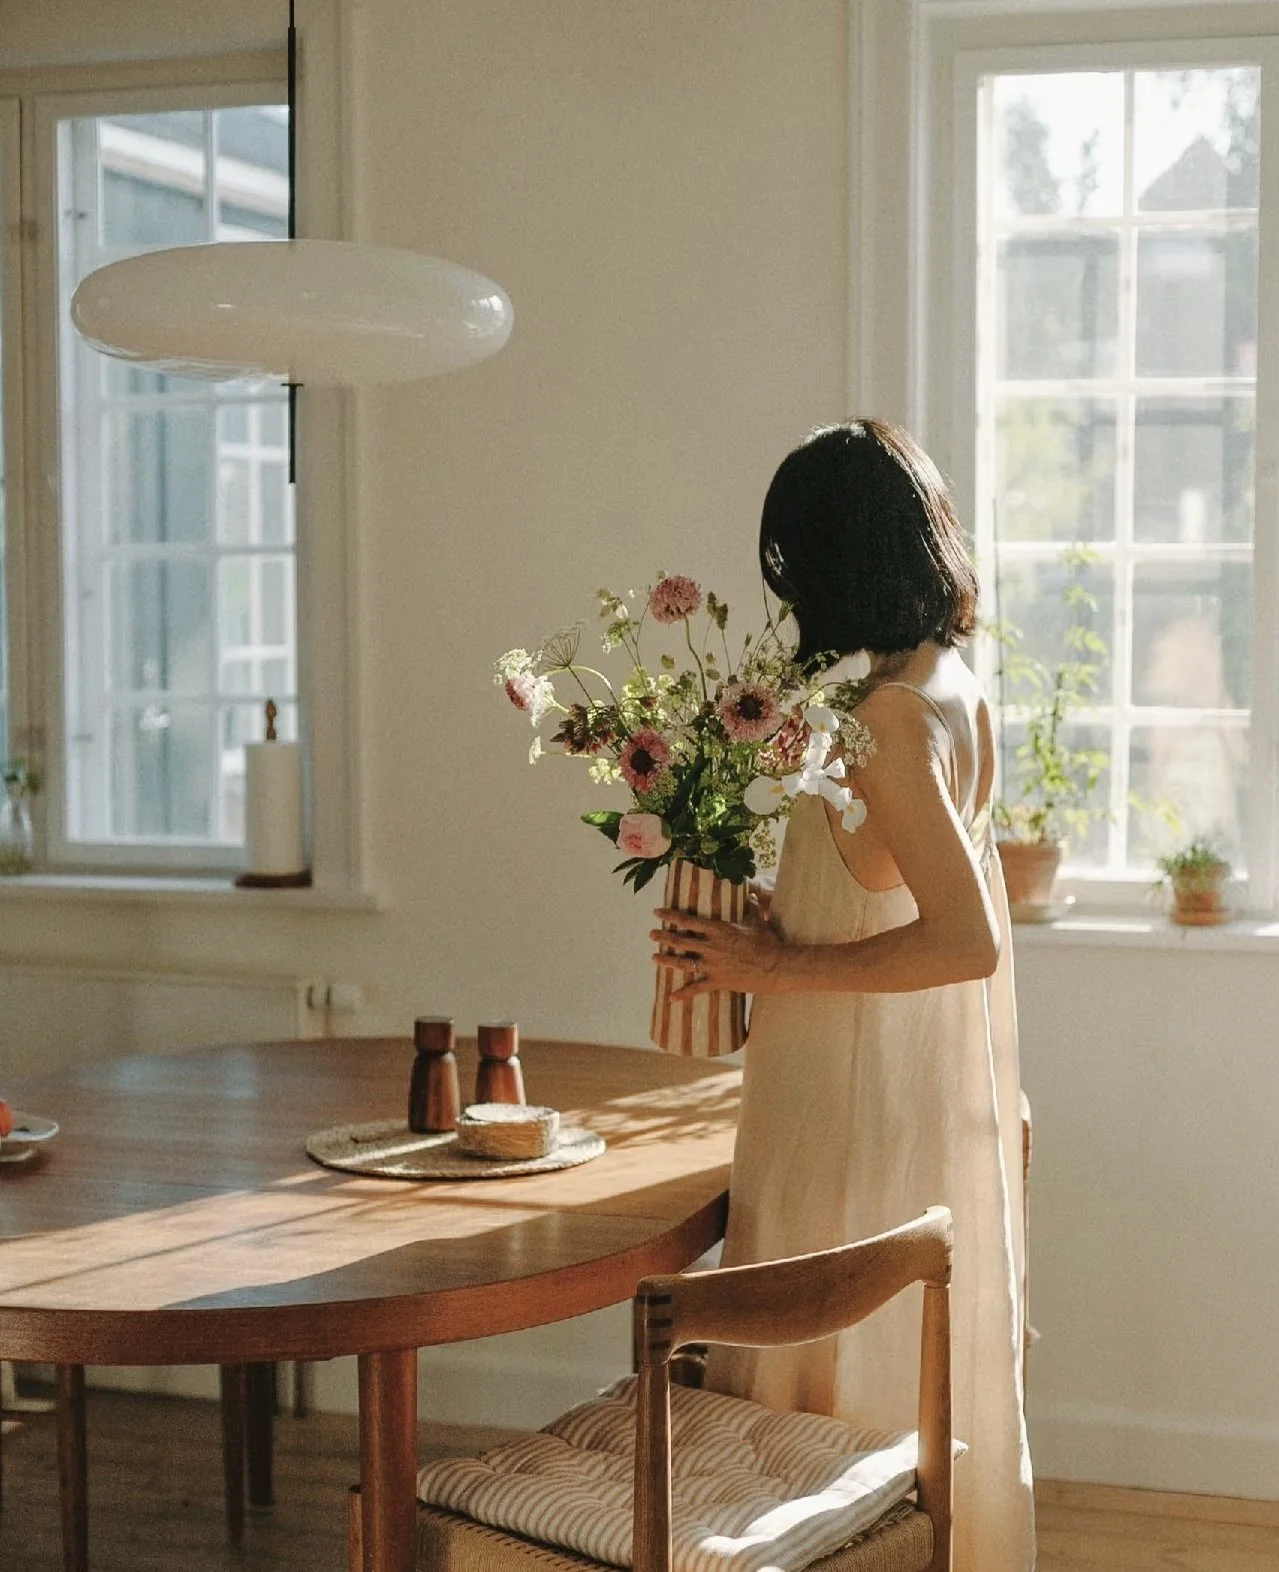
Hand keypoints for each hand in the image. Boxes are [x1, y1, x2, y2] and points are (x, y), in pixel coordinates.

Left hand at [650, 906, 784, 1001]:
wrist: (776, 966)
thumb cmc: (768, 942)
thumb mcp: (757, 921)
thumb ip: (751, 907)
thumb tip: (751, 894)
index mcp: (718, 929)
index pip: (687, 920)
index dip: (670, 916)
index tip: (657, 913)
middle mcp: (711, 946)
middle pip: (680, 940)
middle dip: (663, 937)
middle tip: (651, 935)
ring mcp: (713, 965)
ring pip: (683, 962)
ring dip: (666, 960)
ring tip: (654, 958)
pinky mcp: (718, 981)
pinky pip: (696, 988)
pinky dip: (683, 994)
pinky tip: (670, 998)